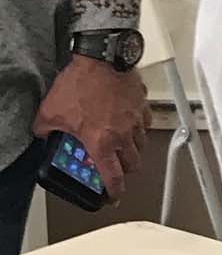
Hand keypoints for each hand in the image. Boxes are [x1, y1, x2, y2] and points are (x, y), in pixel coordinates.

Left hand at [34, 55, 148, 195]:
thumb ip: (46, 129)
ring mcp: (135, 119)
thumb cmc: (81, 83)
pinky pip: (145, 121)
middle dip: (125, 169)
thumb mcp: (50, 112)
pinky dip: (139, 125)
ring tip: (123, 143)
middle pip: (133, 164)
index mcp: (101, 143)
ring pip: (142, 144)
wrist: (101, 58)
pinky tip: (129, 119)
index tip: (112, 196)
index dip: (114, 192)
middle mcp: (123, 135)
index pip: (113, 178)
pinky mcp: (142, 103)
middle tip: (116, 166)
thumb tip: (44, 133)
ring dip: (133, 148)